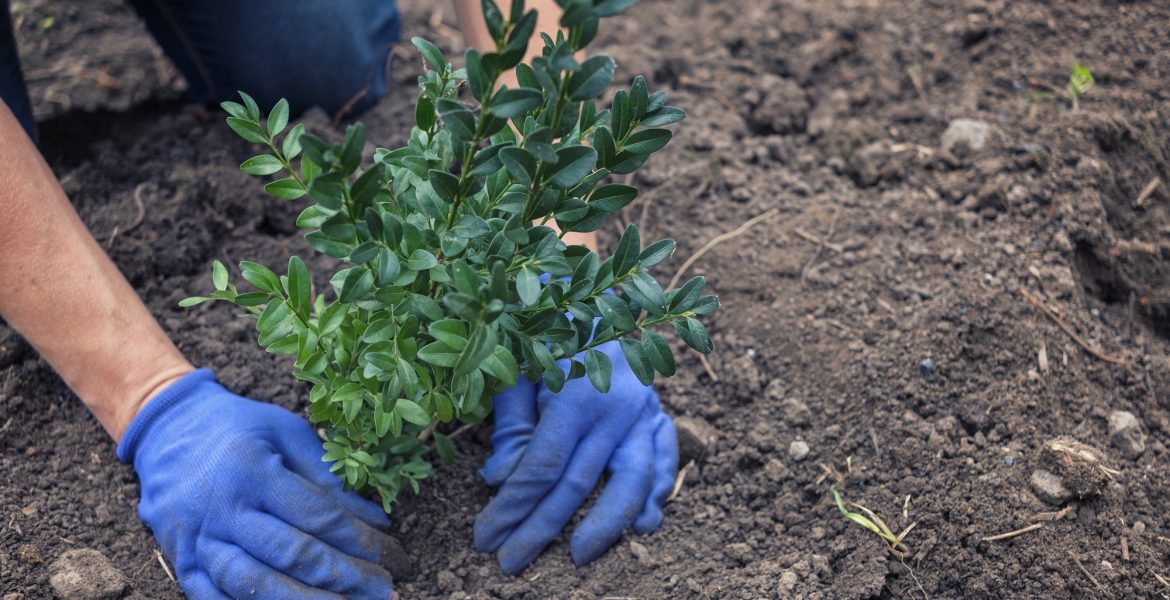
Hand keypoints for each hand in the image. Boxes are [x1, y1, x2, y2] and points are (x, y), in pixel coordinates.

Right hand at [117, 369, 409, 598]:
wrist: (166, 429)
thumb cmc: (237, 427)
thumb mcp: (286, 432)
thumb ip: (328, 477)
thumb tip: (374, 520)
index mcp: (252, 470)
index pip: (318, 517)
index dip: (362, 541)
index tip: (394, 556)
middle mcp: (223, 509)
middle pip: (292, 555)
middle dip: (346, 578)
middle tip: (386, 590)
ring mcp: (198, 539)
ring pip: (255, 585)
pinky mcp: (182, 560)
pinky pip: (214, 598)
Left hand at [473, 339, 677, 573]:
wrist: (592, 283)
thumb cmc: (543, 321)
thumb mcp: (515, 363)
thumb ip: (510, 422)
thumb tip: (500, 479)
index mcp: (574, 391)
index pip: (540, 468)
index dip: (511, 508)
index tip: (485, 538)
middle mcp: (615, 406)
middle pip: (577, 484)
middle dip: (541, 529)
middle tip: (512, 563)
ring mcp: (643, 409)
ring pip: (632, 480)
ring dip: (606, 524)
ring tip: (581, 556)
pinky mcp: (657, 410)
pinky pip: (664, 457)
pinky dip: (657, 492)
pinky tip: (644, 525)